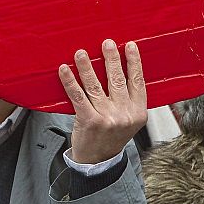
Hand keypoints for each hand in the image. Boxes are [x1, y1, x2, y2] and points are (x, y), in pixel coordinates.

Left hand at [59, 39, 146, 164]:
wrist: (97, 161)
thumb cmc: (111, 137)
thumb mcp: (129, 121)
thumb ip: (129, 100)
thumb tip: (121, 68)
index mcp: (138, 112)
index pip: (138, 82)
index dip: (134, 62)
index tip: (129, 45)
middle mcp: (124, 115)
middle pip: (117, 80)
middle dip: (111, 59)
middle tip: (106, 43)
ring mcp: (107, 118)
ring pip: (95, 85)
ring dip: (87, 66)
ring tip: (81, 53)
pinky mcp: (89, 121)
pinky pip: (78, 96)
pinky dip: (70, 81)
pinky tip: (65, 70)